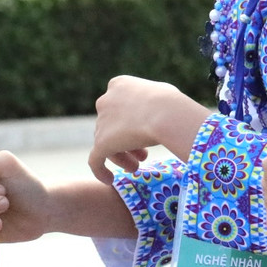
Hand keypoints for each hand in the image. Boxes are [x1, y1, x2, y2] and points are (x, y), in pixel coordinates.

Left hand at [89, 75, 205, 183]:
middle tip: (142, 156)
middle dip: (126, 142)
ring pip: (106, 144)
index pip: (119, 106)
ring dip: (121, 157)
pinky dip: (101, 171)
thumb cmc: (171, 103)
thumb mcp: (160, 94)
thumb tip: (157, 110)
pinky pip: (95, 160)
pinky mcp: (100, 142)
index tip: (142, 135)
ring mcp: (101, 122)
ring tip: (135, 168)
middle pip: (112, 126)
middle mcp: (105, 101)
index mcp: (118, 85)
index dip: (130, 122)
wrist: (167, 114)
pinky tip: (110, 180)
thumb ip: (149, 101)